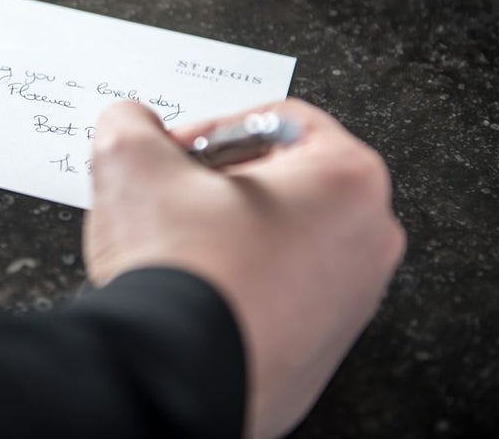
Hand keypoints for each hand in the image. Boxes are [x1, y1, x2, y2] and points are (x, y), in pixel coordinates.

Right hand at [84, 98, 405, 438]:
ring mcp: (352, 301)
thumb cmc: (180, 273)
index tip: (176, 154)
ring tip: (177, 247)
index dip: (210, 131)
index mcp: (347, 181)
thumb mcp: (133, 161)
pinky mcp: (322, 348)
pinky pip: (280, 292)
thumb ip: (131, 122)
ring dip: (226, 233)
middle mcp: (368, 241)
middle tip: (172, 197)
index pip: (277, 121)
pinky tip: (193, 289)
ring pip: (281, 238)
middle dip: (220, 183)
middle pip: (284, 181)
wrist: (169, 377)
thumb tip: (131, 122)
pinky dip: (238, 282)